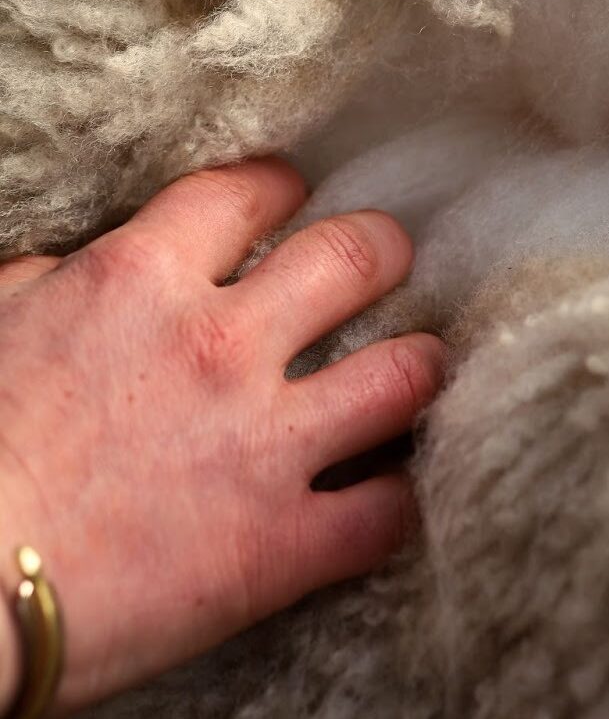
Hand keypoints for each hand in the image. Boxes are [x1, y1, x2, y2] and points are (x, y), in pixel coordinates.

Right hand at [0, 160, 444, 714]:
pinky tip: (396, 490)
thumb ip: (63, 282)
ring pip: (403, 374)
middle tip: (386, 260)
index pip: (250, 194)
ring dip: (420, 367)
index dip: (284, 189)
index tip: (295, 199)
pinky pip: (386, 512)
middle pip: (355, 258)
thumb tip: (90, 269)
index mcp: (140, 279)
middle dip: (383, 249)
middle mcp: (219, 344)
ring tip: (420, 367)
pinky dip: (400, 500)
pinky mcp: (279, 546)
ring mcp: (261, 443)